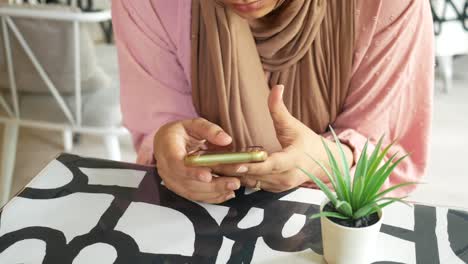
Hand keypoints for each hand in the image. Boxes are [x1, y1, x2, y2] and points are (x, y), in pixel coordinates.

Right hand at [154, 118, 240, 203]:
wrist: (165, 143)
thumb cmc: (180, 133)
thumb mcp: (193, 124)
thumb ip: (210, 130)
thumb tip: (226, 140)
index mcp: (167, 148)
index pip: (176, 163)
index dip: (191, 172)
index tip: (208, 176)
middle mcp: (166, 168)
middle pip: (187, 182)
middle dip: (213, 185)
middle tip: (233, 182)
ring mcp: (171, 180)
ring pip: (192, 192)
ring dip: (215, 192)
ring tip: (234, 187)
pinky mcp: (179, 188)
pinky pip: (195, 196)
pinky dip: (211, 197)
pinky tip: (227, 193)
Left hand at [212, 85, 352, 192]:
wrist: (323, 164)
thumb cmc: (308, 143)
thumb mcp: (294, 125)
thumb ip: (280, 109)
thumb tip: (276, 87)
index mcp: (292, 160)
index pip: (270, 164)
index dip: (252, 165)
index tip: (235, 162)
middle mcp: (285, 177)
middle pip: (255, 176)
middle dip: (232, 170)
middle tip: (210, 163)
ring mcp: (279, 187)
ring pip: (251, 183)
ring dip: (232, 176)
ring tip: (210, 167)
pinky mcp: (273, 190)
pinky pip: (253, 186)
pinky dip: (239, 178)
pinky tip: (222, 171)